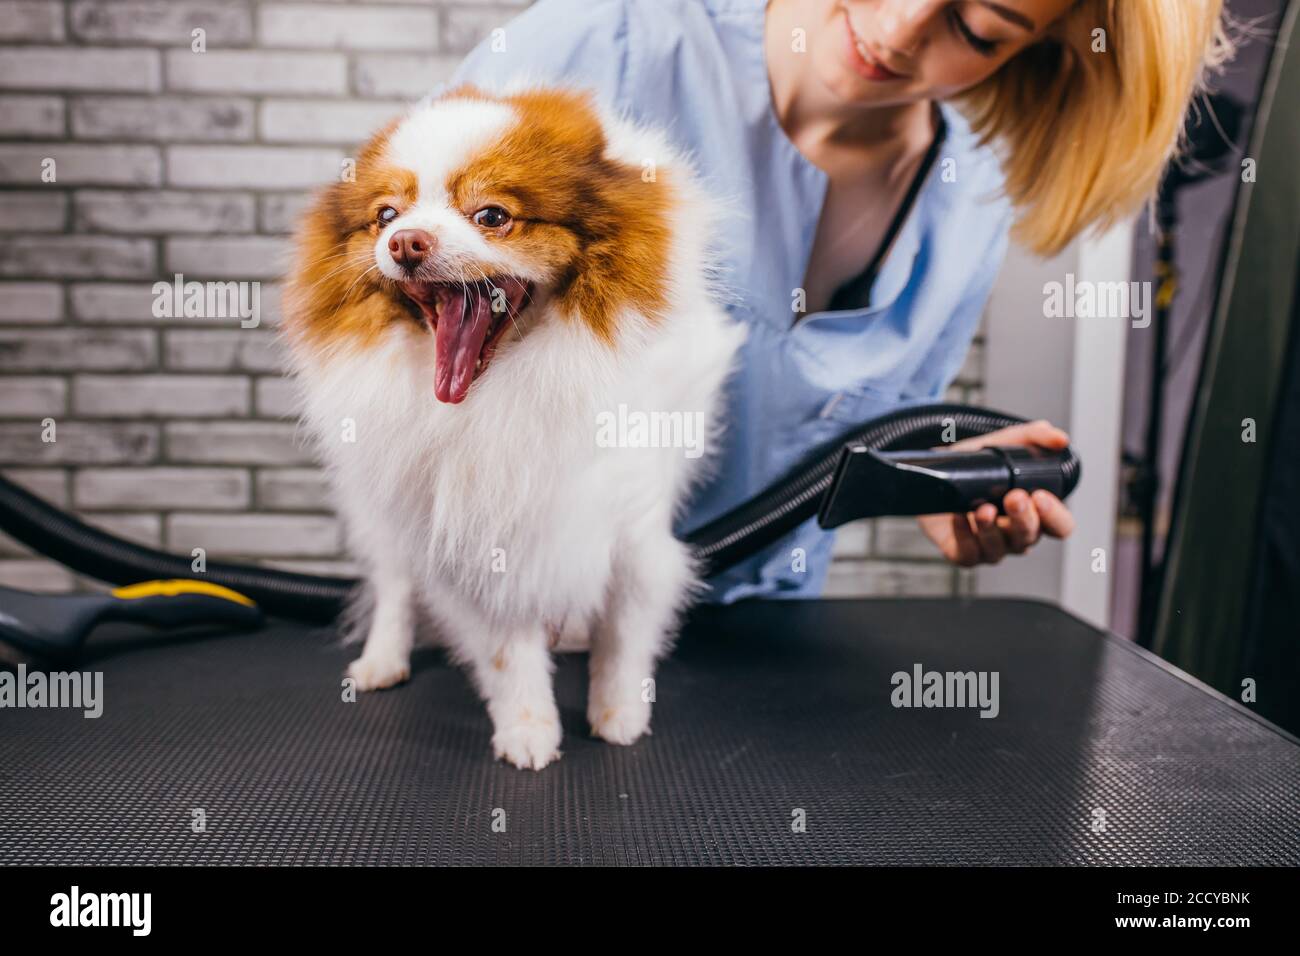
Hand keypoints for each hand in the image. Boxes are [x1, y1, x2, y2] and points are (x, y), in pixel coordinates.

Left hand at [917, 420, 1075, 566]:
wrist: (936, 473)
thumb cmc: (978, 465)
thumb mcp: (1007, 442)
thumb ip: (1036, 436)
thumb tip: (1059, 439)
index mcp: (1035, 514)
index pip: (1060, 526)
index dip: (1055, 516)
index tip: (1040, 496)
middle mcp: (1016, 534)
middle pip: (1029, 538)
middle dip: (1023, 519)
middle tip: (1013, 497)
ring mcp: (991, 546)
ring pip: (999, 550)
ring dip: (991, 529)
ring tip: (983, 508)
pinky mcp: (964, 552)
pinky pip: (968, 555)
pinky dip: (963, 536)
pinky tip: (959, 516)